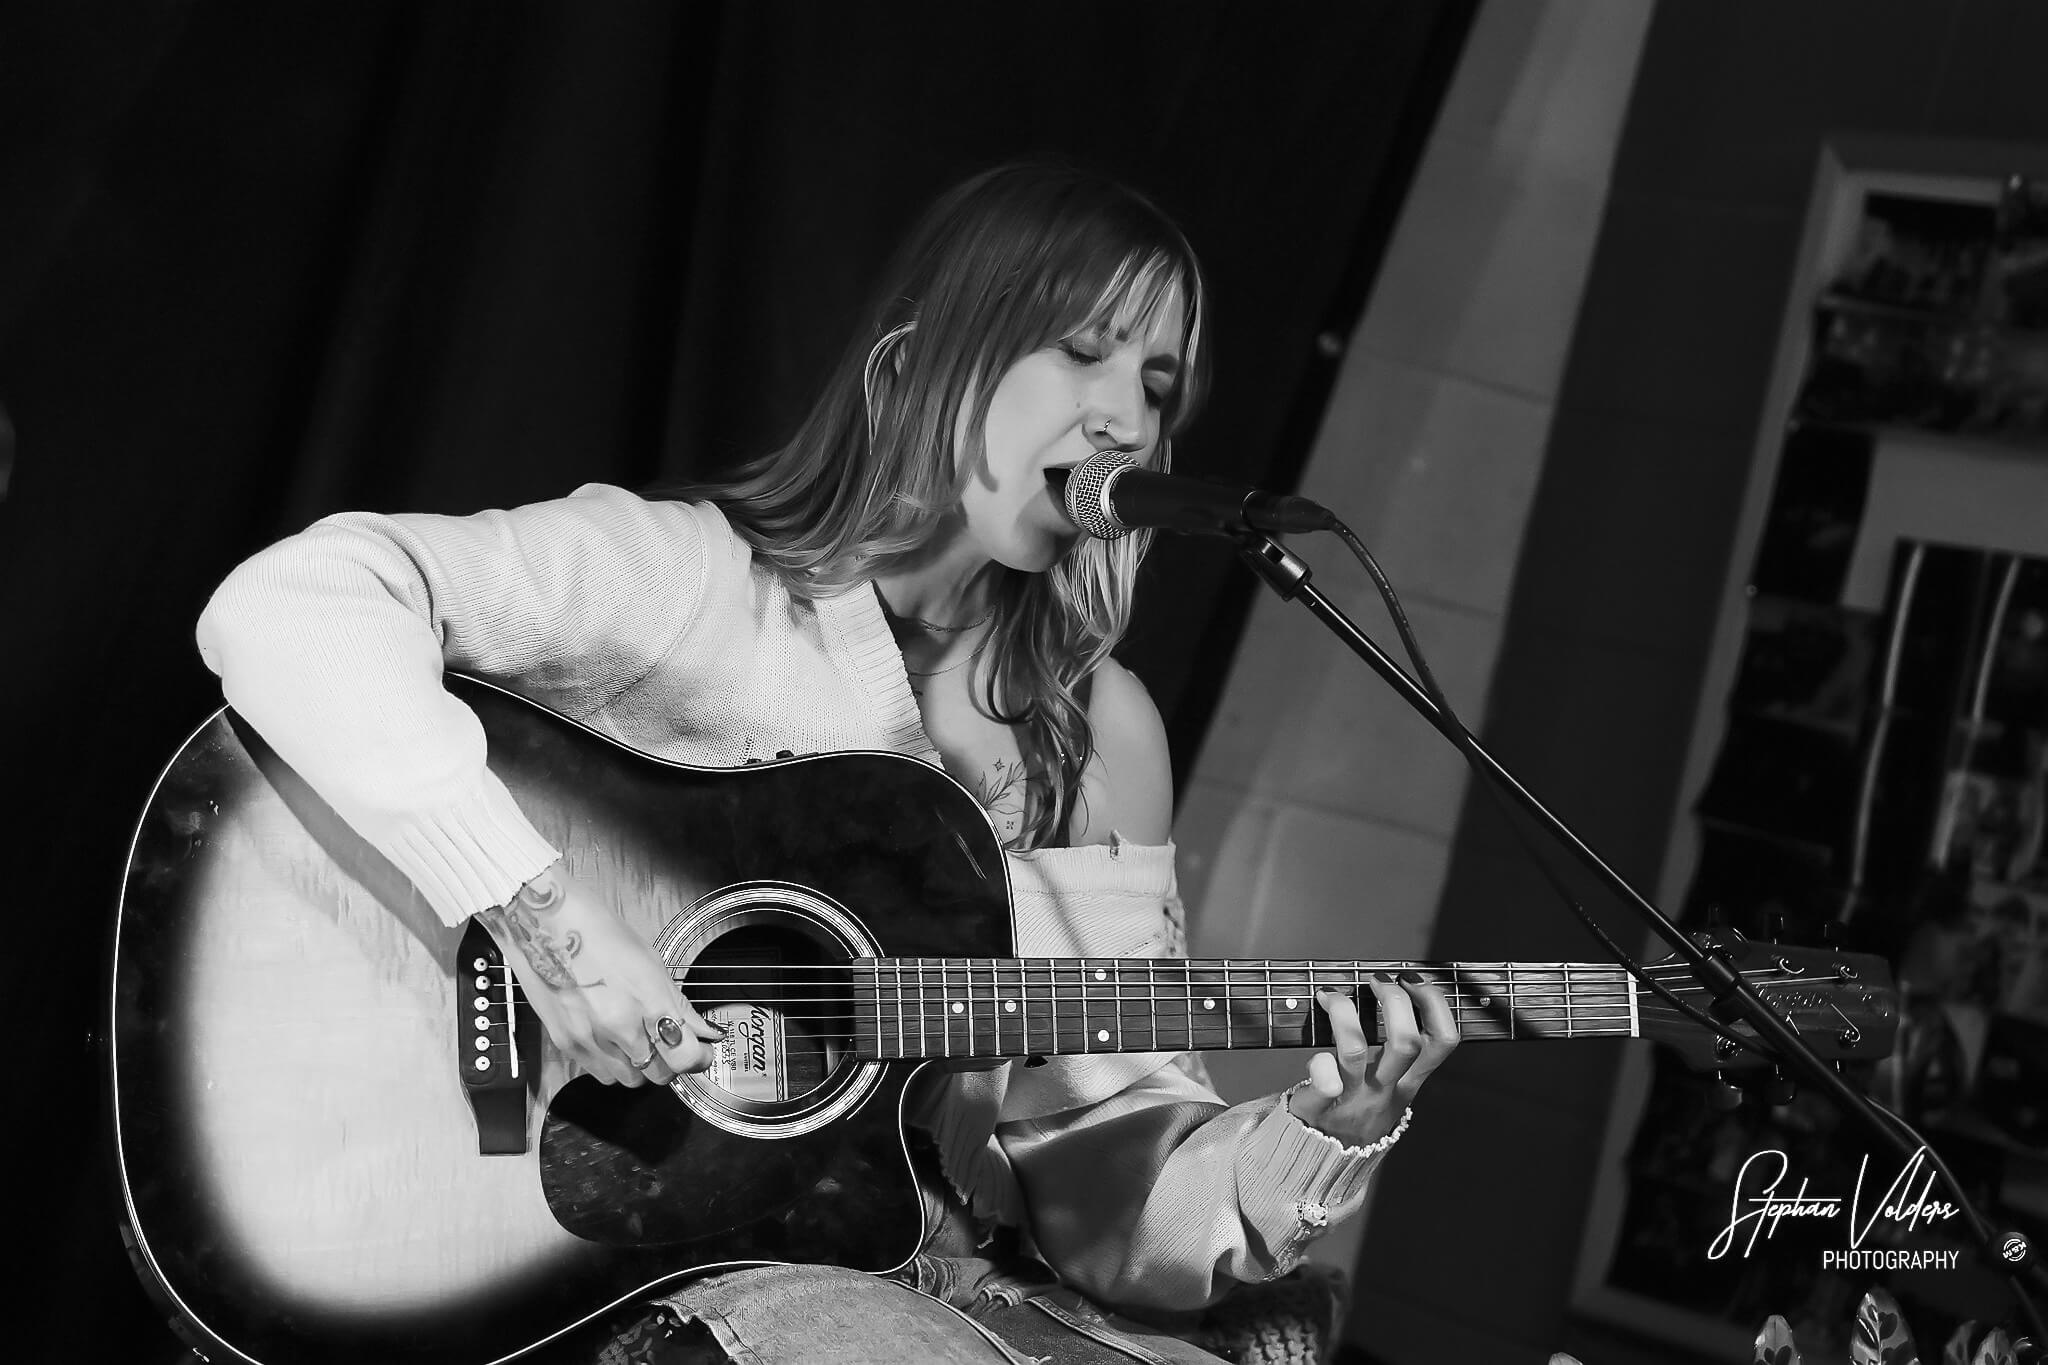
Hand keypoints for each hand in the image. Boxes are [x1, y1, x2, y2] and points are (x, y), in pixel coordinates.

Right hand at [478, 862, 723, 1086]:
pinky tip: (610, 1039)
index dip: (699, 1058)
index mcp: (648, 1000)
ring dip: (639, 1066)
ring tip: (635, 1038)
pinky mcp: (567, 1044)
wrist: (546, 927)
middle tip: (667, 1042)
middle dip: (669, 1062)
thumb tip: (707, 1032)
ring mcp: (591, 1039)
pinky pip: (600, 1073)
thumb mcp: (651, 964)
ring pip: (629, 1080)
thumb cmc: (602, 936)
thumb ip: (680, 1006)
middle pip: (659, 1074)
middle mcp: (620, 1026)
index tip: (701, 1052)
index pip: (684, 1056)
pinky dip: (611, 1064)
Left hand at [1289, 972, 1457, 1147]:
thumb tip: (1397, 993)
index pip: (1443, 1041)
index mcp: (1409, 1080)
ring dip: (1342, 1013)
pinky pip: (1323, 1081)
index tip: (1413, 980)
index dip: (1435, 1004)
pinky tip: (1314, 1050)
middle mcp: (1386, 1088)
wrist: (1327, 1161)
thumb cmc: (1358, 1111)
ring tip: (1331, 996)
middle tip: (1377, 982)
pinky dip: (1317, 1062)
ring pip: (1355, 1050)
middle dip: (1394, 1000)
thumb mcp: (1393, 1087)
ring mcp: (1354, 1098)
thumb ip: (1398, 1053)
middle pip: (1406, 1042)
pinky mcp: (1321, 1106)